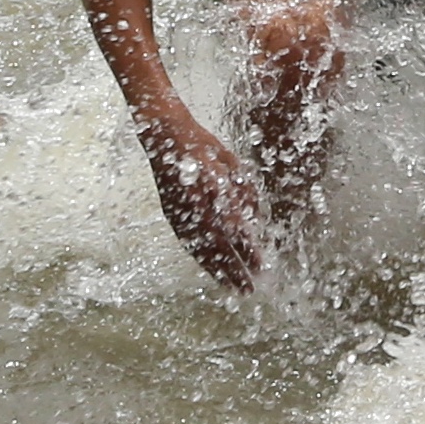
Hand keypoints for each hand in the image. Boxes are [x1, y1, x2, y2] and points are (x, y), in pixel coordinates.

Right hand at [143, 112, 262, 290]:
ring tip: (234, 288)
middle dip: (235, 268)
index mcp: (210, 190)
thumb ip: (242, 192)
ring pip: (201, 248)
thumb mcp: (229, 163)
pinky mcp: (172, 216)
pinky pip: (189, 243)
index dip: (246, 247)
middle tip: (251, 288)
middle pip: (217, 245)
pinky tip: (213, 270)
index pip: (232, 226)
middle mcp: (193, 205)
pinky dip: (202, 259)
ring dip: (219, 271)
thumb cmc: (201, 146)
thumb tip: (256, 221)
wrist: (164, 135)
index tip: (260, 262)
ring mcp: (179, 212)